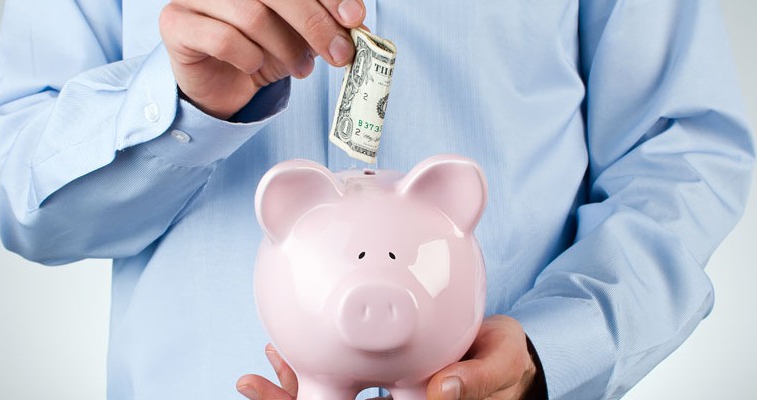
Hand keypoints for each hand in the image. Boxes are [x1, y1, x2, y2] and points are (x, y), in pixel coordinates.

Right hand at [159, 0, 365, 118]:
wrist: (223, 84)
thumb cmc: (264, 48)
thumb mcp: (302, 32)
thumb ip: (326, 20)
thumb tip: (356, 18)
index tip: (355, 17)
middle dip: (315, 24)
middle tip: (340, 54)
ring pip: (252, 16)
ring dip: (285, 49)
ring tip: (300, 68)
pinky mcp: (176, 23)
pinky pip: (224, 39)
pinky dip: (250, 59)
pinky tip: (255, 66)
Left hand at [236, 316, 541, 399]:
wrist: (505, 352)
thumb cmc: (507, 363)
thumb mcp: (499, 366)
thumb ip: (476, 380)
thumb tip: (441, 394)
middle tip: (249, 386)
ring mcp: (384, 393)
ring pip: (333, 396)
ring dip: (291, 388)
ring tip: (250, 377)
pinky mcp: (380, 375)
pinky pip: (341, 375)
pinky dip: (312, 366)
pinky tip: (281, 352)